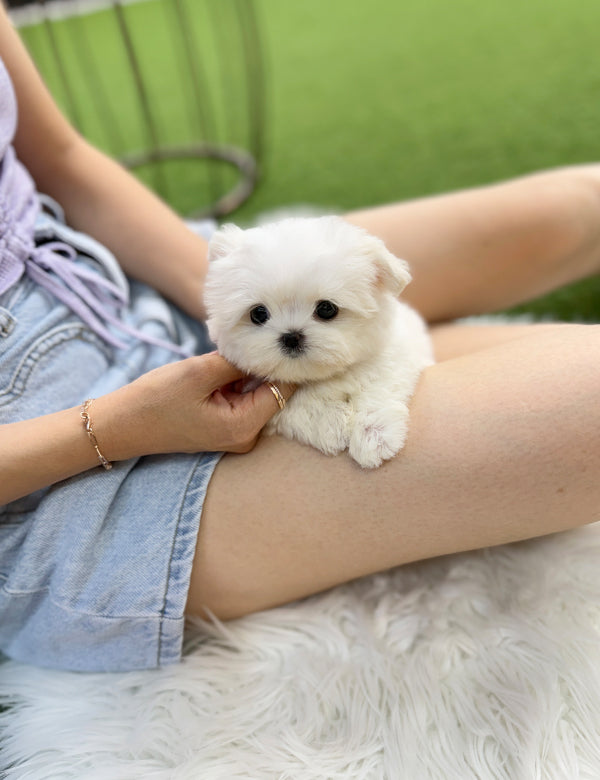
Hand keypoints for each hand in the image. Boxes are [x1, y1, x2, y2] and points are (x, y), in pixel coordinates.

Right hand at [93, 353, 294, 460]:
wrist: (121, 424)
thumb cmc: (156, 400)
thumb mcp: (199, 372)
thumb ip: (237, 361)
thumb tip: (267, 349)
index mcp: (244, 427)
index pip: (283, 390)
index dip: (285, 363)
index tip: (286, 336)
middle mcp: (246, 435)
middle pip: (272, 391)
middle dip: (264, 363)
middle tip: (262, 331)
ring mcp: (235, 431)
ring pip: (255, 390)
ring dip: (248, 368)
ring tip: (236, 344)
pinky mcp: (223, 424)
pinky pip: (240, 395)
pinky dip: (235, 377)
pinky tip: (225, 359)